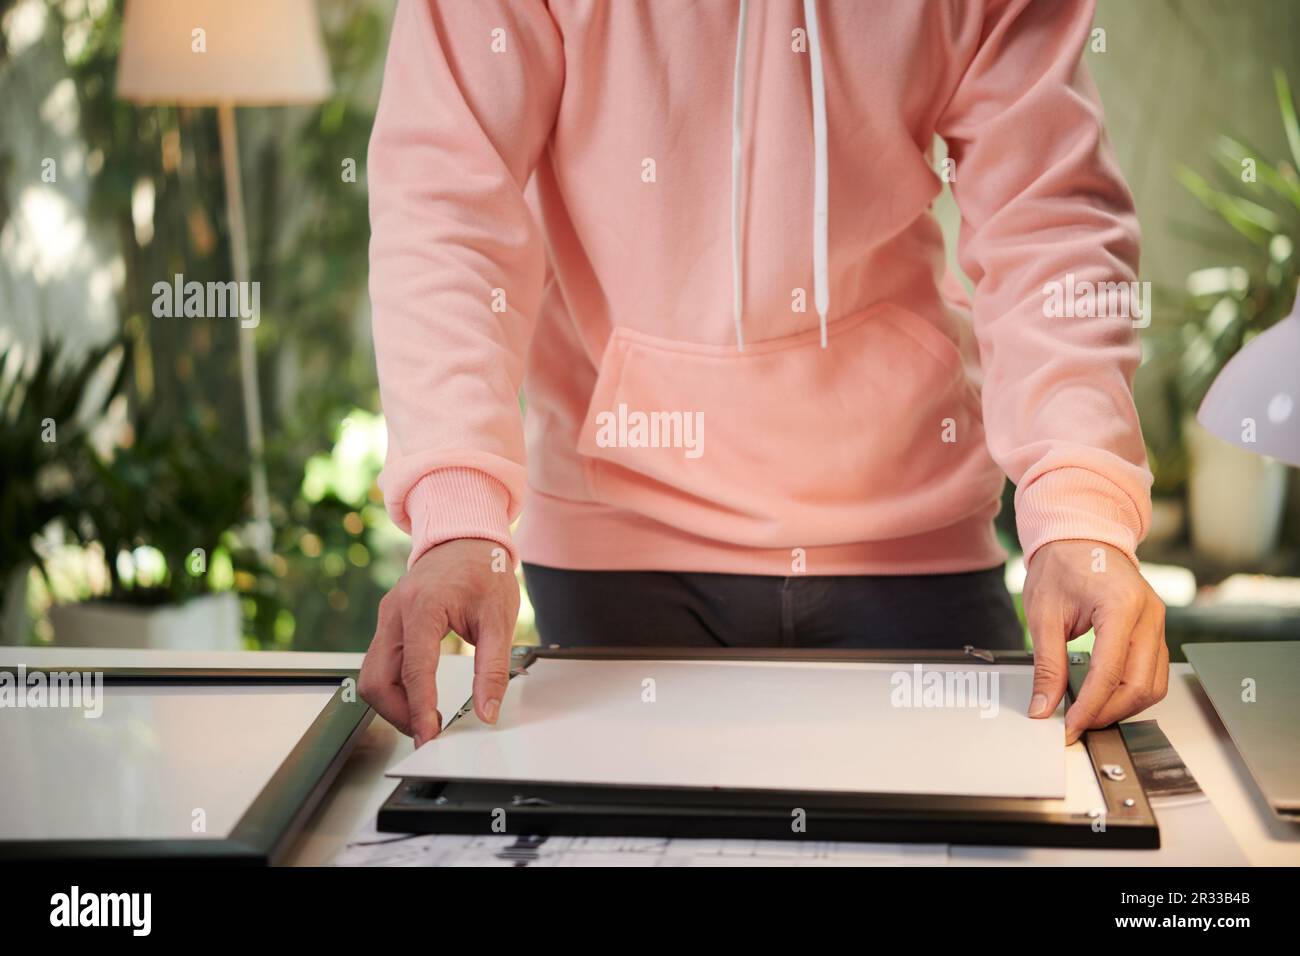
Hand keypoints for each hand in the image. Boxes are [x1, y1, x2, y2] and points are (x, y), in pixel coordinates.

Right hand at [359, 538, 519, 745]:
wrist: (465, 538)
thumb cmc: (484, 570)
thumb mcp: (501, 618)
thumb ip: (493, 668)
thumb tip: (487, 711)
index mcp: (423, 607)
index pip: (413, 671)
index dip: (419, 710)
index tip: (428, 738)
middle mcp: (395, 613)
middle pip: (377, 679)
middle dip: (400, 713)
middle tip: (430, 732)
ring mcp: (386, 617)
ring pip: (370, 675)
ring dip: (393, 704)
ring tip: (425, 718)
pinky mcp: (386, 624)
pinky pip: (377, 664)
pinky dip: (393, 687)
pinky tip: (417, 696)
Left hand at [1022, 540, 1167, 743]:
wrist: (1079, 537)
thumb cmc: (1062, 565)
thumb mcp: (1043, 615)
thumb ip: (1046, 665)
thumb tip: (1044, 706)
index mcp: (1121, 605)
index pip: (1110, 671)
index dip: (1090, 706)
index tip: (1070, 726)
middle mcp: (1150, 614)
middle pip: (1141, 684)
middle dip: (1109, 712)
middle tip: (1077, 725)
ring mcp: (1158, 622)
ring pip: (1154, 684)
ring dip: (1124, 706)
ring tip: (1090, 714)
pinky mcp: (1156, 630)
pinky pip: (1153, 672)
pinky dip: (1131, 690)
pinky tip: (1105, 697)